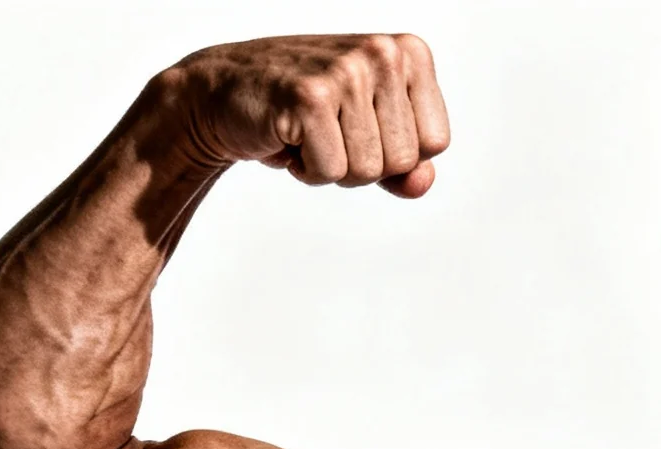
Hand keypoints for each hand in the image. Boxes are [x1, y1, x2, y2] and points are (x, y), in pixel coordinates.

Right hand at [160, 34, 449, 196]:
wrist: (224, 94)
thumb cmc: (305, 112)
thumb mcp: (368, 133)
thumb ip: (407, 164)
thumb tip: (423, 183)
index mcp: (409, 53)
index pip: (436, 143)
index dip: (396, 153)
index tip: (360, 127)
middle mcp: (382, 52)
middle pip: (404, 160)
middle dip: (364, 164)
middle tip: (328, 132)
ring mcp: (346, 71)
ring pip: (369, 170)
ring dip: (332, 167)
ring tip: (308, 133)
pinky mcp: (309, 95)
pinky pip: (331, 171)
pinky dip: (306, 170)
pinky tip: (287, 137)